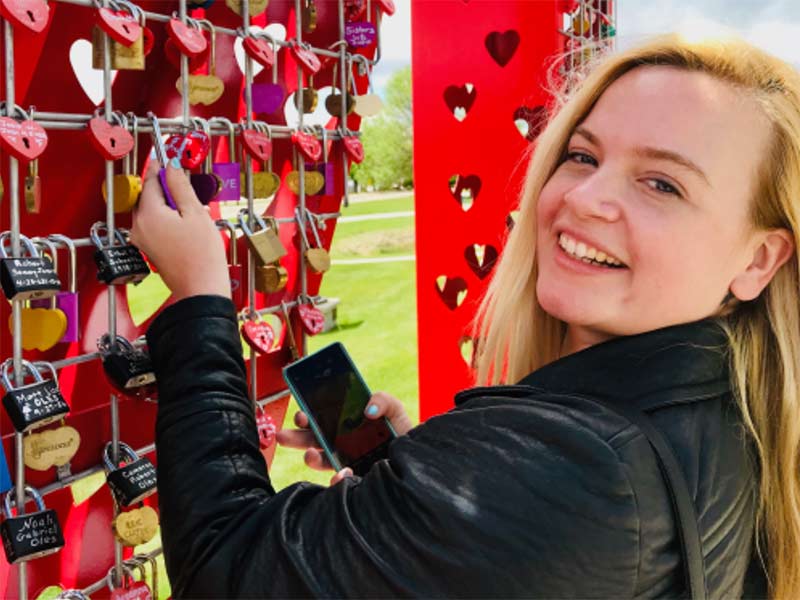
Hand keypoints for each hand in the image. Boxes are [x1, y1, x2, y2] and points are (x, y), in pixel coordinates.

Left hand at [129, 158, 230, 301]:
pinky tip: (185, 221)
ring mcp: (142, 239)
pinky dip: (167, 217)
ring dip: (167, 202)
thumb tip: (171, 167)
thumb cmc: (202, 254)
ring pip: (152, 210)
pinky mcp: (149, 248)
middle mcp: (139, 225)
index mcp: (148, 213)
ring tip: (190, 205)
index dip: (161, 166)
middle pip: (149, 195)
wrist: (201, 288)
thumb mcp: (195, 213)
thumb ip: (180, 186)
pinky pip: (154, 224)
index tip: (168, 156)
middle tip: (184, 180)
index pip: (151, 180)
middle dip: (165, 186)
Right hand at [276, 391, 412, 481]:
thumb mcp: (395, 411)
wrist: (419, 461)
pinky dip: (338, 479)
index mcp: (346, 426)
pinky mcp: (356, 482)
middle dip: (295, 438)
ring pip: (321, 462)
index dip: (307, 417)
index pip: (321, 419)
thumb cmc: (403, 435)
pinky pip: (341, 482)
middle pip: (312, 441)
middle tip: (284, 436)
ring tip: (310, 456)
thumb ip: (383, 400)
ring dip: (311, 459)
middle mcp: (342, 446)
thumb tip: (367, 408)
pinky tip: (342, 475)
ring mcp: (347, 464)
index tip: (300, 415)